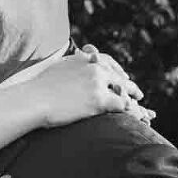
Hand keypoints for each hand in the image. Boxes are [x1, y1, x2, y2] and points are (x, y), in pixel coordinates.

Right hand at [24, 48, 148, 128]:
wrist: (33, 99)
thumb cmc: (38, 89)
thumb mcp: (55, 70)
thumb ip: (68, 67)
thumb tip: (68, 68)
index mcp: (83, 60)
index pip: (107, 62)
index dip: (117, 71)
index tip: (124, 78)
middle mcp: (93, 67)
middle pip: (118, 76)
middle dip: (129, 86)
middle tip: (139, 94)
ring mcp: (98, 83)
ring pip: (123, 90)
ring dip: (133, 99)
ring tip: (144, 109)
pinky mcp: (99, 99)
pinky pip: (122, 105)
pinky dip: (131, 111)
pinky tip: (138, 118)